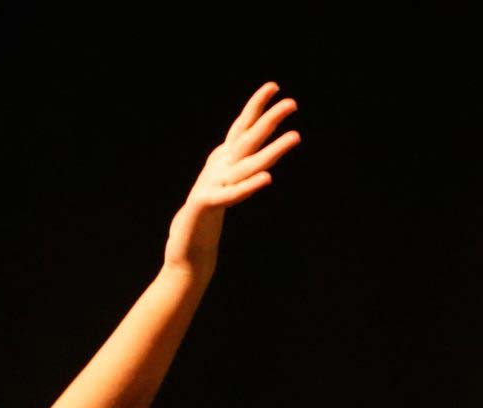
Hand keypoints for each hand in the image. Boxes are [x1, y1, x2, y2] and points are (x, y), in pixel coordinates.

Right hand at [166, 83, 300, 274]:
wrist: (186, 245)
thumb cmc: (208, 213)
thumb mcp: (227, 184)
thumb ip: (241, 168)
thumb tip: (259, 158)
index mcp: (224, 159)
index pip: (243, 127)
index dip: (257, 107)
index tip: (275, 87)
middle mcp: (219, 167)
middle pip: (248, 139)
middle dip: (270, 119)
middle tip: (292, 102)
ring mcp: (213, 183)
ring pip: (248, 164)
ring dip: (272, 150)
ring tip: (296, 137)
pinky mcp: (207, 204)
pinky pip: (231, 194)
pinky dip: (248, 186)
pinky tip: (267, 178)